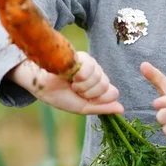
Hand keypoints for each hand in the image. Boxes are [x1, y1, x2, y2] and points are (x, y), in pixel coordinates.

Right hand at [9, 51, 123, 115]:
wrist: (42, 85)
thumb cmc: (60, 96)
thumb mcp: (83, 107)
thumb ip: (102, 108)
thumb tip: (122, 109)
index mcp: (98, 88)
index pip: (113, 92)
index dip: (100, 99)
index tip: (85, 99)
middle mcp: (97, 75)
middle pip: (107, 85)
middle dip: (89, 92)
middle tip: (76, 91)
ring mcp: (91, 65)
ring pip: (100, 77)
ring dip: (83, 85)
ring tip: (72, 83)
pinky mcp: (83, 56)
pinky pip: (91, 67)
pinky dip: (80, 75)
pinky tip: (71, 76)